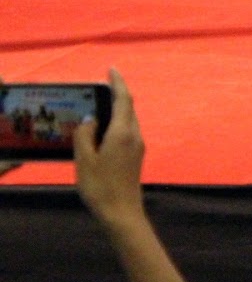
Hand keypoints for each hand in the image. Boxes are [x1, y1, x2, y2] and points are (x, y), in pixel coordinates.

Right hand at [74, 69, 143, 228]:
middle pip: (128, 108)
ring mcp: (138, 146)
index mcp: (123, 132)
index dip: (118, 83)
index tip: (112, 69)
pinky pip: (127, 132)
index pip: (123, 100)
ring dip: (116, 111)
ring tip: (98, 110)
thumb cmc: (100, 186)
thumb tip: (90, 120)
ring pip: (128, 121)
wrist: (122, 211)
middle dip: (117, 96)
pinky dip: (117, 125)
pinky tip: (103, 133)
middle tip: (101, 88)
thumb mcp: (84, 160)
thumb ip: (84, 135)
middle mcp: (135, 135)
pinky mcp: (137, 156)